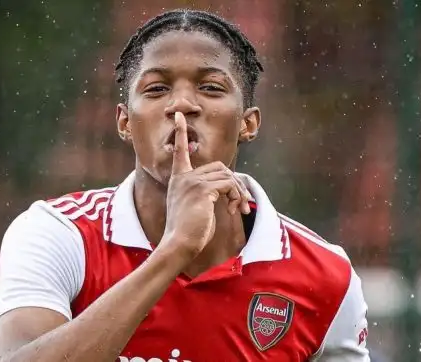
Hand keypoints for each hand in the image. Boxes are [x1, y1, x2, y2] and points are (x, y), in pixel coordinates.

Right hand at [158, 112, 251, 260]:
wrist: (179, 244)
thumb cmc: (189, 231)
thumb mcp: (194, 207)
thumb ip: (204, 192)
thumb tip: (227, 184)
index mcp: (178, 179)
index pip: (178, 150)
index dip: (179, 132)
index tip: (178, 115)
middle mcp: (183, 177)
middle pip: (219, 167)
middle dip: (235, 184)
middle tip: (241, 204)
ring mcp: (192, 182)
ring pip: (227, 176)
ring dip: (238, 193)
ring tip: (239, 209)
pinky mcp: (202, 190)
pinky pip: (228, 185)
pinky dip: (236, 197)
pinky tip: (232, 211)